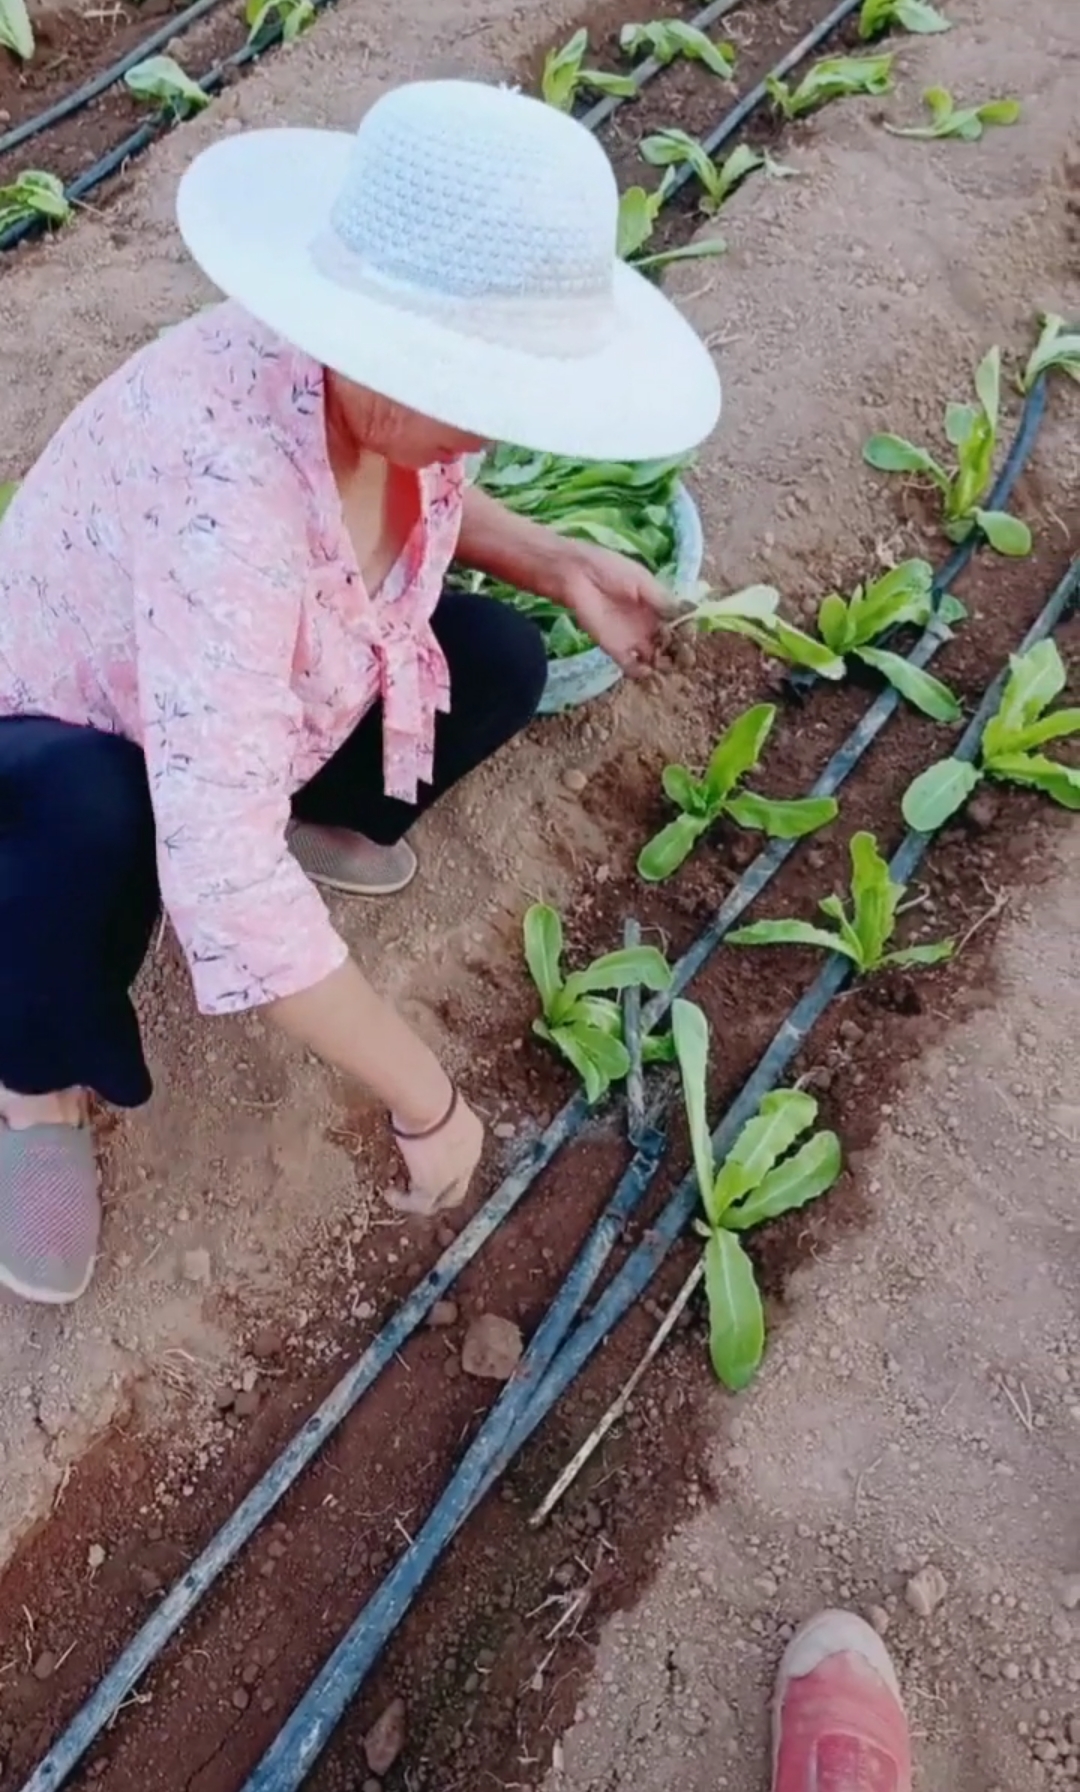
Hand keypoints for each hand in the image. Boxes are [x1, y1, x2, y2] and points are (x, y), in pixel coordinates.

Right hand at [385, 1093, 484, 1216]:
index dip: (444, 1166)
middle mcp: (470, 1158)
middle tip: (412, 1186)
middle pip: (457, 1186)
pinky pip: (421, 1204)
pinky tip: (391, 1194)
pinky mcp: (435, 1185)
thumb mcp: (433, 1105)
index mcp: (472, 1135)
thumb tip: (412, 1108)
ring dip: (418, 1199)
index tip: (422, 1163)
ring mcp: (455, 1175)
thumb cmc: (426, 1091)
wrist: (426, 1100)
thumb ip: (429, 1115)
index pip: (463, 1160)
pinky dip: (404, 1203)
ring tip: (398, 1193)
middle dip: (436, 1190)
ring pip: (441, 1199)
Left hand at [546, 539, 681, 676]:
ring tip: (667, 666)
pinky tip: (647, 670)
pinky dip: (640, 672)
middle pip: (669, 644)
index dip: (687, 632)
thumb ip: (662, 599)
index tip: (693, 637)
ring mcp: (633, 638)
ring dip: (662, 665)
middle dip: (678, 652)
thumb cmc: (611, 570)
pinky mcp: (616, 649)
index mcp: (658, 605)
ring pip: (653, 657)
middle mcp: (648, 624)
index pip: (679, 624)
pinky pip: (632, 666)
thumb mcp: (642, 581)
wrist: (578, 576)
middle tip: (684, 658)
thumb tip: (687, 614)